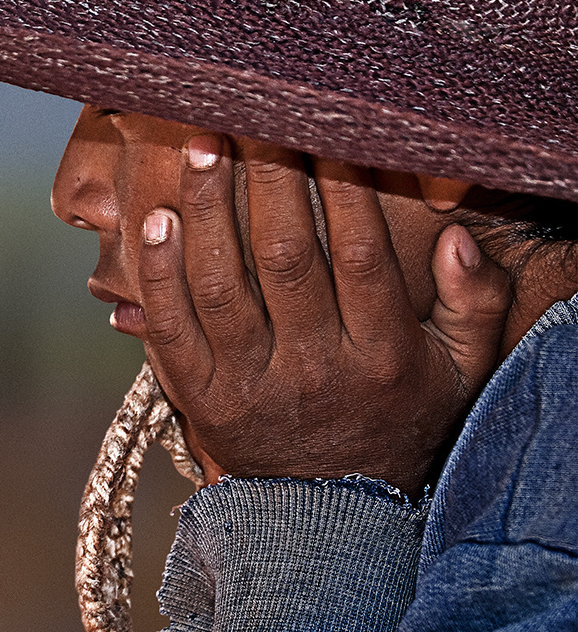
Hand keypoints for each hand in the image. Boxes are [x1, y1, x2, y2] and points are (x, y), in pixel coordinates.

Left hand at [136, 135, 511, 495]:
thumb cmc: (394, 425)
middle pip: (286, 260)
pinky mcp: (199, 399)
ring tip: (200, 147)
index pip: (364, 257)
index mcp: (383, 358)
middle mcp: (315, 370)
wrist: (327, 517)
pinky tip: (156, 221)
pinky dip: (159, 274)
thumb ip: (474, 304)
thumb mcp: (459, 374)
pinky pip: (172, 329)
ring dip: (207, 211)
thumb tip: (456, 236)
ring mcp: (251, 387)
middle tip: (251, 115)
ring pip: (222, 287)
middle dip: (268, 179)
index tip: (326, 131)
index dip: (344, 188)